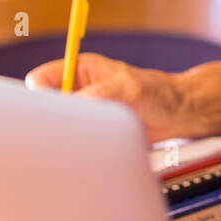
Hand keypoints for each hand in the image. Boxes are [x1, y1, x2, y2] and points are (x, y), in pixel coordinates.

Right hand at [24, 52, 220, 143]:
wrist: (180, 114)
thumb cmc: (159, 93)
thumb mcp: (128, 89)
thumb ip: (98, 94)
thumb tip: (70, 104)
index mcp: (80, 70)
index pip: (40, 80)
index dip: (40, 96)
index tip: (51, 113)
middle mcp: (78, 90)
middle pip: (44, 107)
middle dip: (51, 120)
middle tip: (66, 132)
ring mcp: (84, 112)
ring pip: (57, 127)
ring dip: (67, 136)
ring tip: (88, 140)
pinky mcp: (92, 132)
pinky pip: (73, 142)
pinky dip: (78, 148)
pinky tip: (92, 150)